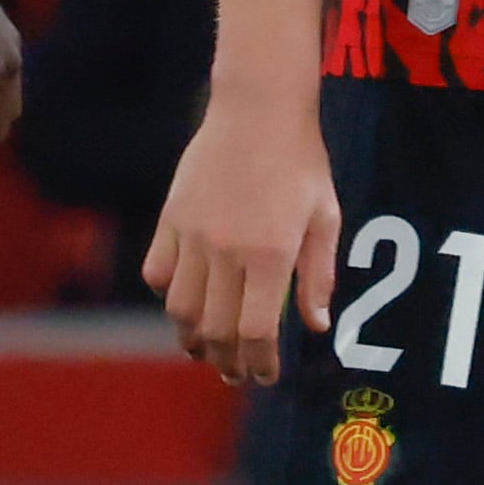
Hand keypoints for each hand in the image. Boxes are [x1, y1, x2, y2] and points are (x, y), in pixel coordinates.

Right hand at [142, 84, 336, 385]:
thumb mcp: (326, 217)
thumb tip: (317, 326)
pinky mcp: (170, 218)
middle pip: (217, 330)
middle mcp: (228, 251)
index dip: (261, 364)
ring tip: (206, 351)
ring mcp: (193, 235)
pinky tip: (184, 303)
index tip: (266, 376)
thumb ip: (319, 275)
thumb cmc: (300, 162)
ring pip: (180, 309)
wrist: (258, 108)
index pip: (257, 332)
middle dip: (227, 363)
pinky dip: (167, 296)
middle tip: (236, 375)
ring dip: (192, 339)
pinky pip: (157, 272)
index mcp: (271, 255)